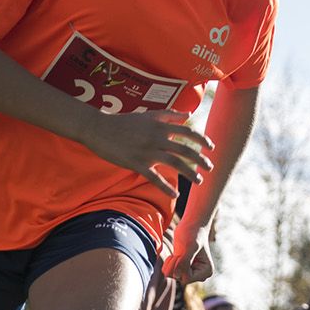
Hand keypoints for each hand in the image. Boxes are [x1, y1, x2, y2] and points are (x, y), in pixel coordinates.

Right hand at [76, 110, 212, 196]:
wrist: (98, 128)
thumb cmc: (124, 122)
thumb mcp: (148, 115)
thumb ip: (169, 114)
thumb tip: (187, 114)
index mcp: (160, 126)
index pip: (187, 132)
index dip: (201, 140)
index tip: (211, 147)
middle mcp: (156, 138)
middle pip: (185, 150)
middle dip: (200, 160)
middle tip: (210, 168)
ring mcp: (147, 152)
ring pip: (174, 163)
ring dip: (190, 173)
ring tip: (199, 180)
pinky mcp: (136, 163)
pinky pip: (154, 177)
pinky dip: (166, 187)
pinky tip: (176, 194)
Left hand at [165, 217, 213, 284]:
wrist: (191, 225)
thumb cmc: (192, 233)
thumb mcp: (188, 247)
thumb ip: (184, 262)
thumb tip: (176, 276)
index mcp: (206, 272)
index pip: (187, 278)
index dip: (180, 266)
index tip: (181, 253)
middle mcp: (200, 275)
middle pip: (179, 278)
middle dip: (175, 264)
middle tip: (180, 251)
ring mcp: (191, 273)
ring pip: (172, 276)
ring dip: (171, 263)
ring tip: (178, 252)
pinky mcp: (183, 269)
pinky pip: (169, 272)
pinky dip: (169, 263)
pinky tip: (176, 254)